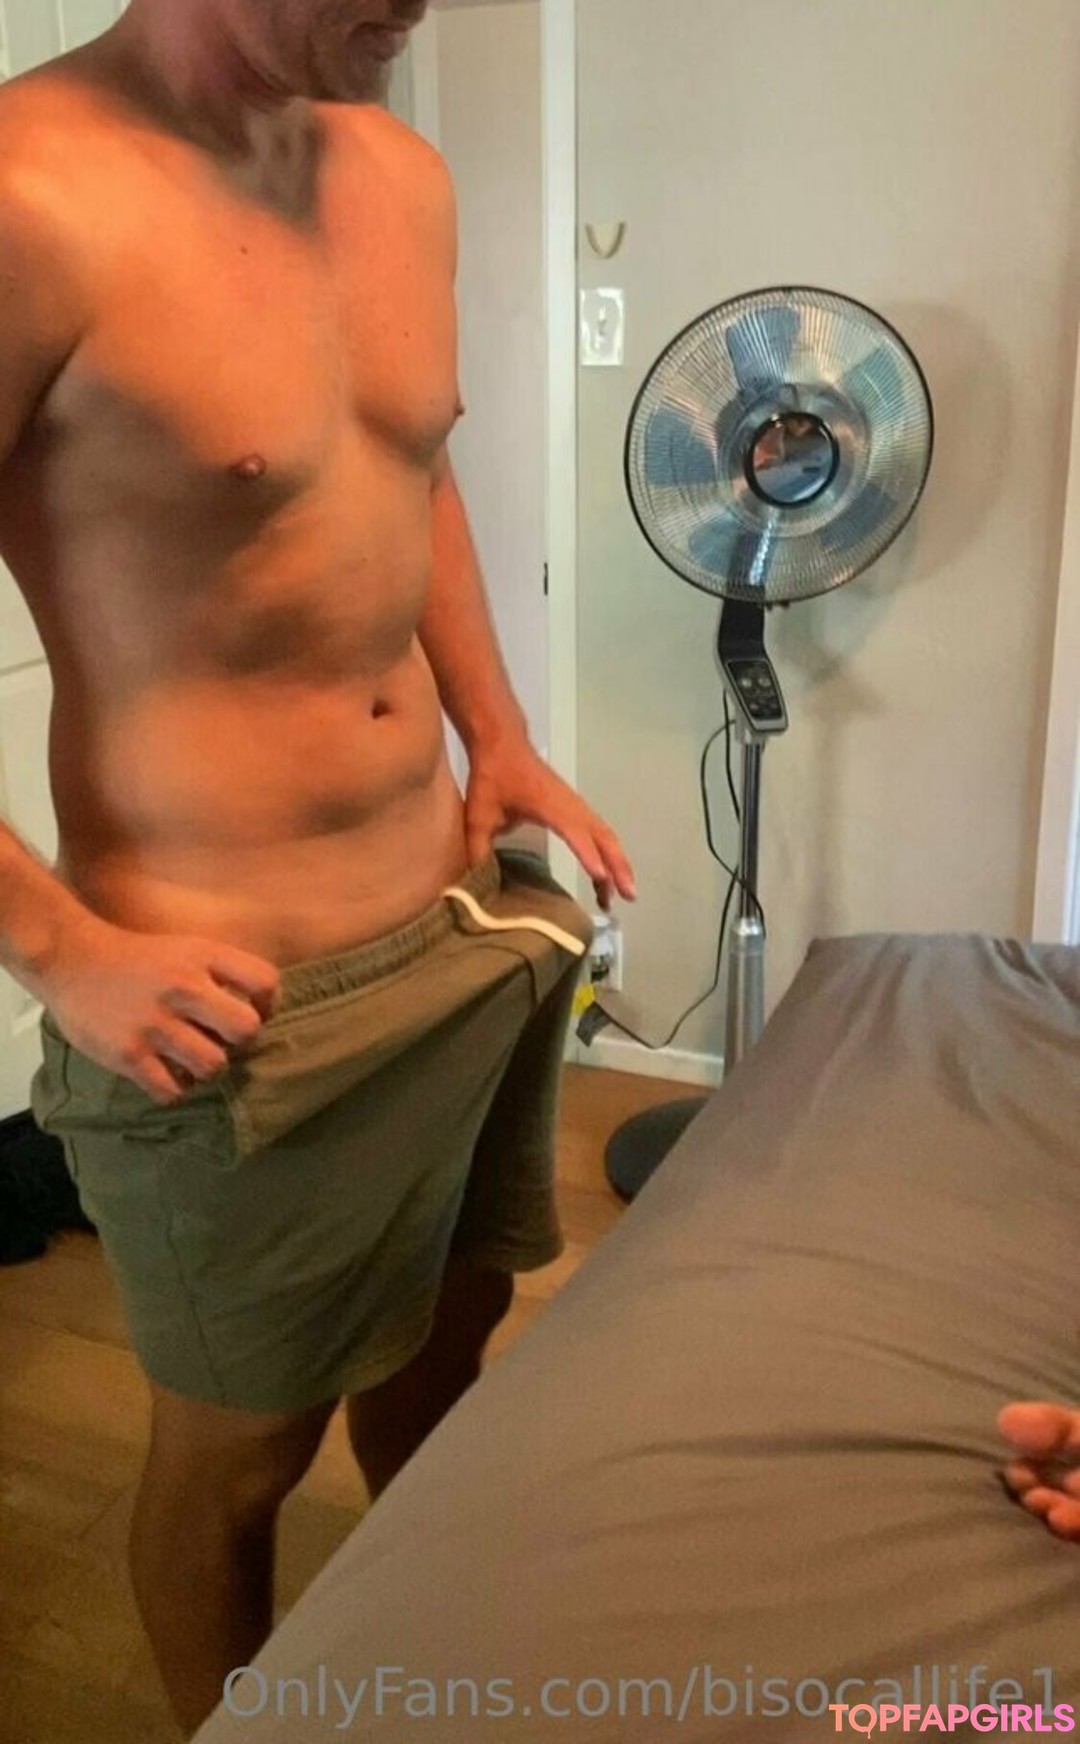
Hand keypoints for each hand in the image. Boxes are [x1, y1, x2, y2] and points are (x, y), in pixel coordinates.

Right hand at [41, 915, 281, 1105]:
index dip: (268, 1004)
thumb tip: (258, 1012)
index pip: (265, 981)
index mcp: (203, 957)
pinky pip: (172, 1091)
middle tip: (221, 1041)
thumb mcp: (187, 948)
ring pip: (213, 1066)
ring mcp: (155, 1024)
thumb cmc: (138, 959)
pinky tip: (167, 1076)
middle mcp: (183, 988)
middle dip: (240, 1042)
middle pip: (247, 1030)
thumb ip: (222, 974)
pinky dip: (175, 1090)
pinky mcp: (128, 1054)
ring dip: (207, 1069)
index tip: (253, 1012)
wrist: (71, 959)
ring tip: (191, 1060)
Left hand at [464, 736, 635, 910]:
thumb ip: (478, 849)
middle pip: (603, 837)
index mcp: (549, 805)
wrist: (502, 744)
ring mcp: (576, 805)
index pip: (574, 832)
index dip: (587, 854)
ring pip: (605, 836)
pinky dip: (607, 853)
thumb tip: (477, 883)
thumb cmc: (492, 776)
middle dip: (618, 866)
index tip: (600, 876)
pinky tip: (606, 875)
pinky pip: (598, 832)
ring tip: (623, 894)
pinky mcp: (574, 807)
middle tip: (628, 896)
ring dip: (618, 863)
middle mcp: (570, 805)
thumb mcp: (478, 815)